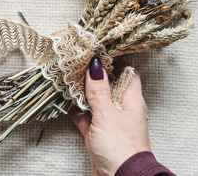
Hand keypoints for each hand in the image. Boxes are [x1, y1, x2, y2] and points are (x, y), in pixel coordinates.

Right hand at [70, 58, 150, 175]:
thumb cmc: (120, 146)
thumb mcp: (107, 113)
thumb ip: (99, 90)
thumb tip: (96, 65)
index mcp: (132, 100)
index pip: (127, 72)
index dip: (115, 60)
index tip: (98, 50)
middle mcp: (123, 109)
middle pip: (109, 85)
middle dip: (94, 74)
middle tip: (78, 61)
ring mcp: (110, 122)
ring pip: (96, 101)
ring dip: (83, 92)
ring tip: (68, 78)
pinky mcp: (99, 135)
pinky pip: (87, 117)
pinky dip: (77, 110)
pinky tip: (66, 102)